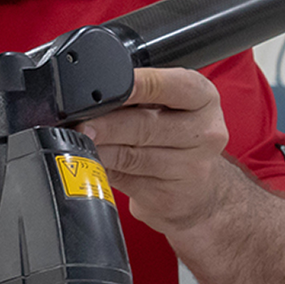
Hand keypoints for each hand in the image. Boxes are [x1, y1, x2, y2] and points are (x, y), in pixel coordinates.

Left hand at [83, 67, 232, 234]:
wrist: (203, 190)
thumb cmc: (179, 137)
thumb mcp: (171, 106)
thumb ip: (140, 96)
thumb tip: (93, 97)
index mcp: (203, 99)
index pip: (167, 86)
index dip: (134, 86)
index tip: (106, 88)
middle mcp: (204, 133)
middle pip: (145, 126)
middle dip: (106, 123)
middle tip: (80, 123)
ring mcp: (189, 169)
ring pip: (131, 156)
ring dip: (99, 148)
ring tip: (81, 141)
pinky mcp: (167, 197)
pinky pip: (124, 180)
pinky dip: (103, 169)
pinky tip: (94, 162)